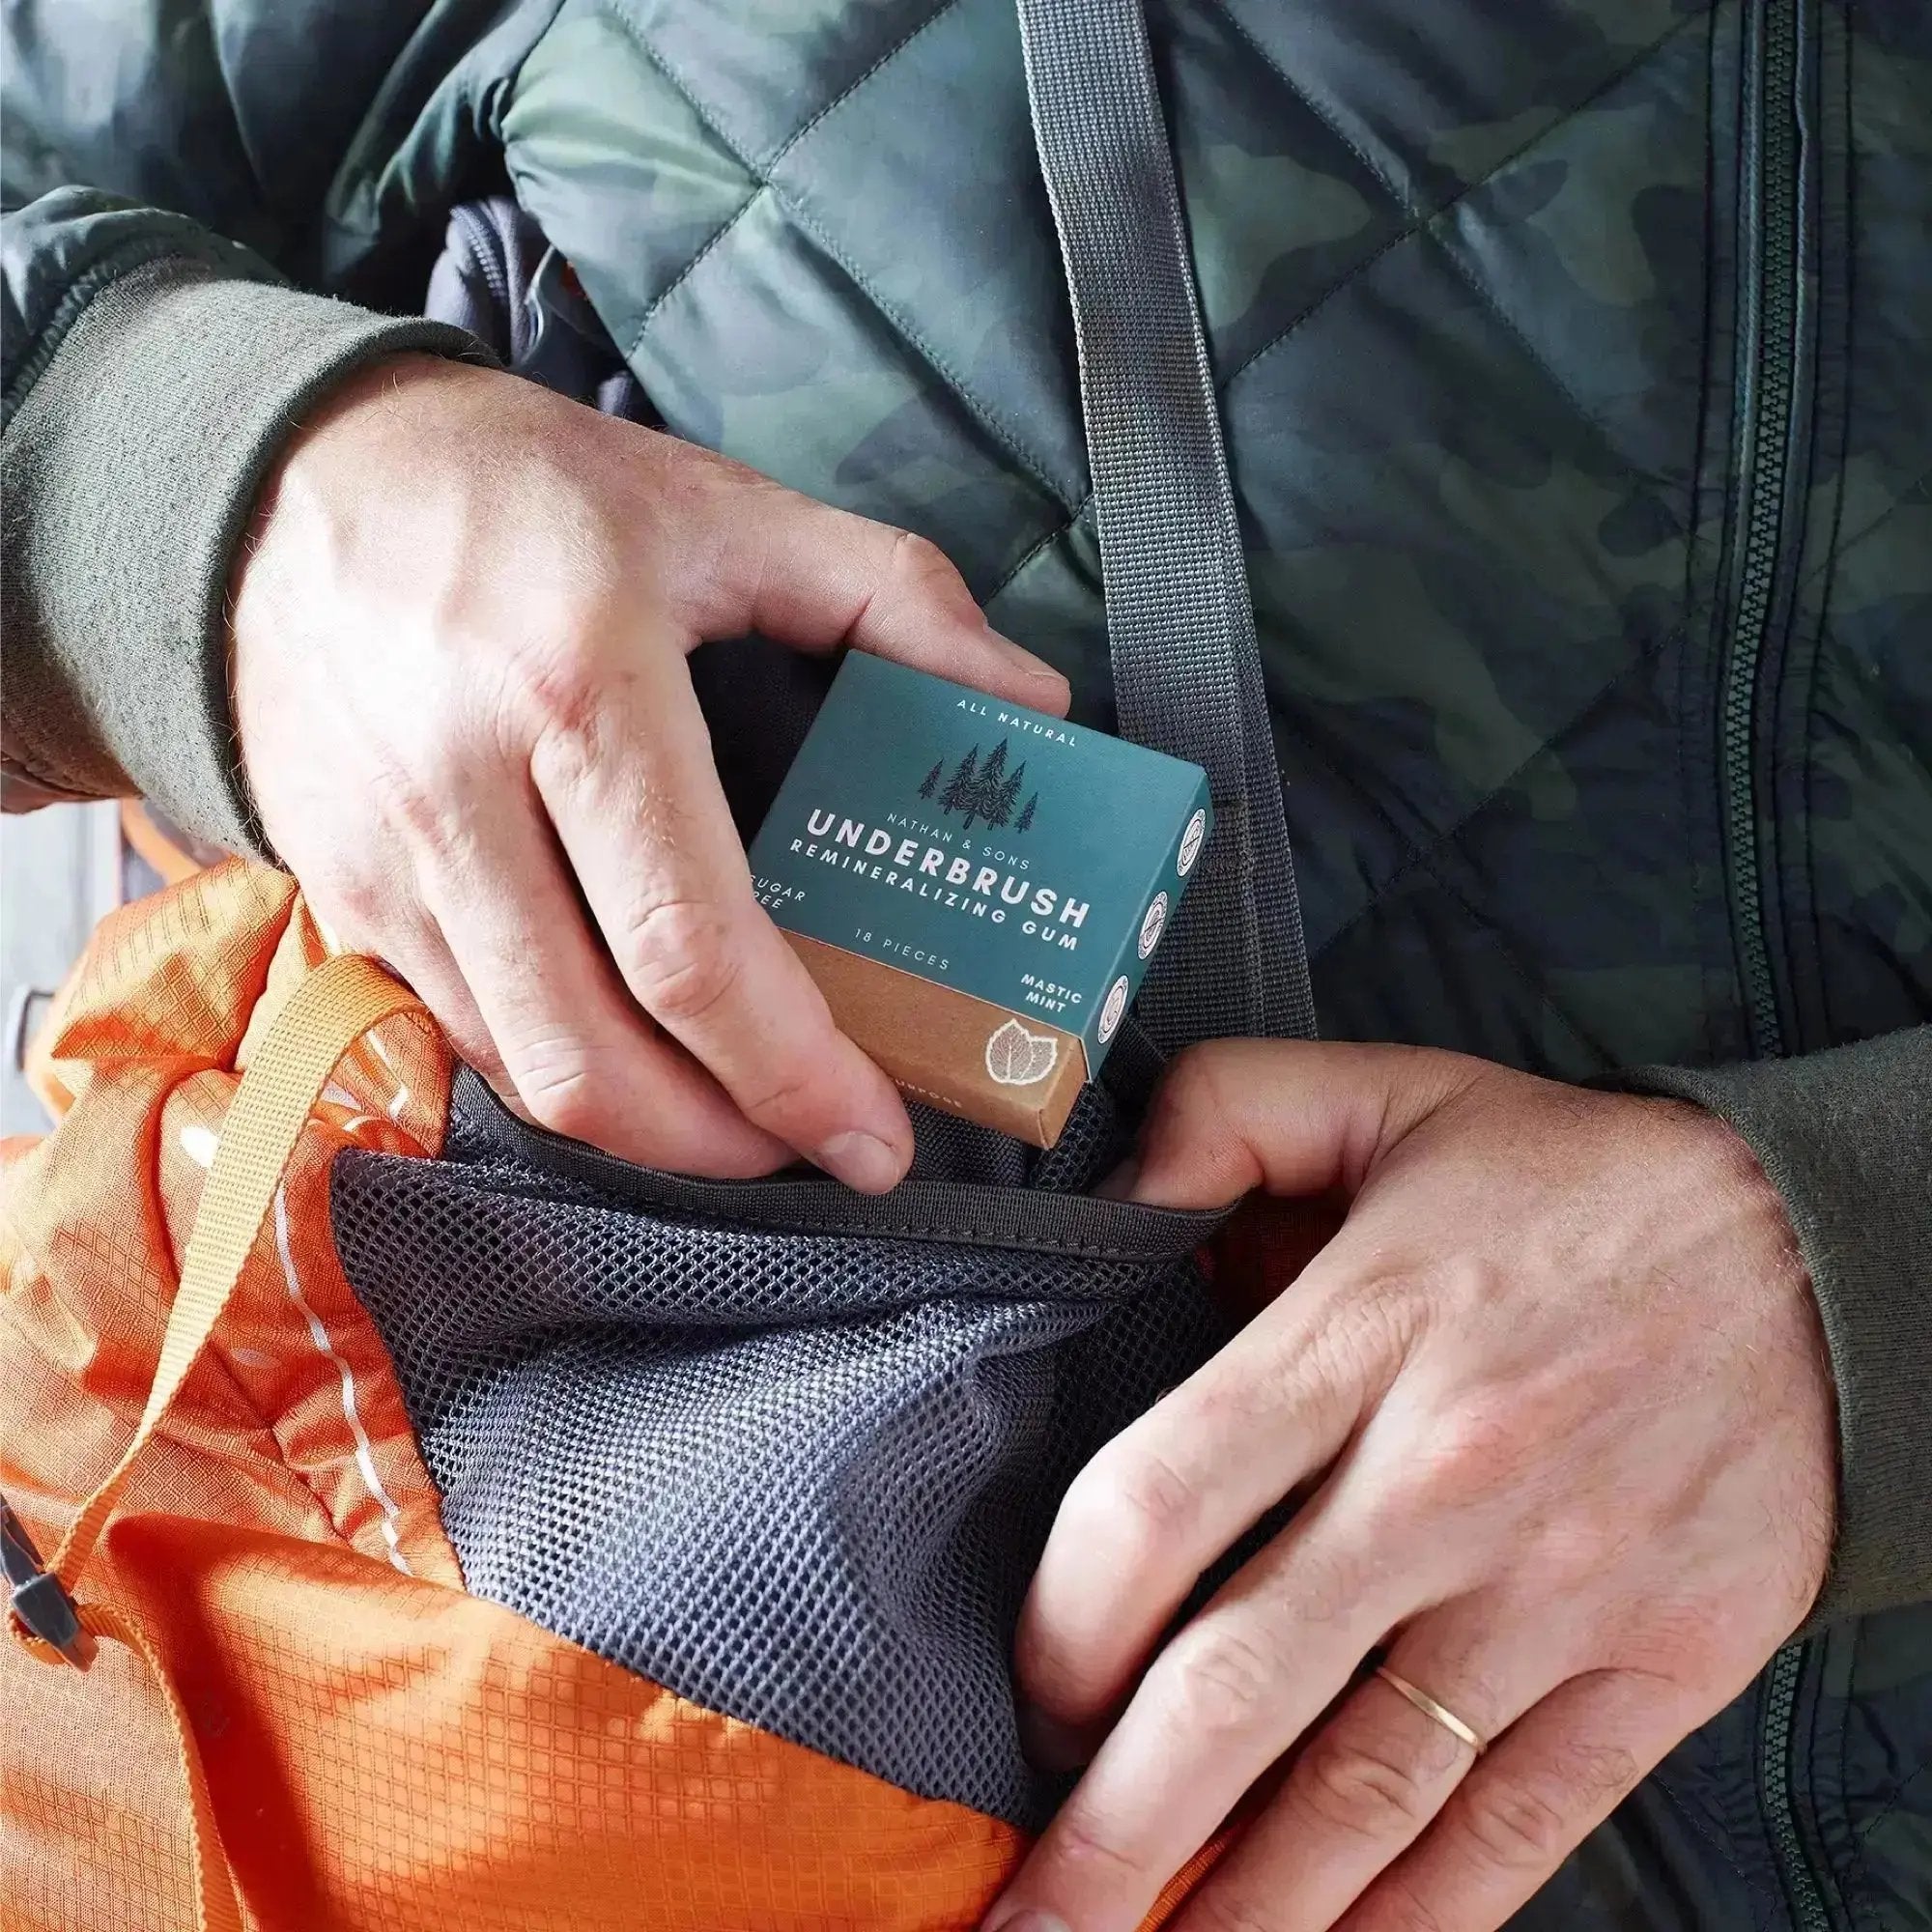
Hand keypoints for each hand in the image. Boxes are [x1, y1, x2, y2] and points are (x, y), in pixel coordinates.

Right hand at [232, 355, 1067, 1186]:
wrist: (287, 481)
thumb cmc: (522, 491)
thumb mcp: (721, 506)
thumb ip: (893, 596)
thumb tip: (1032, 705)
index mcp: (581, 691)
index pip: (690, 946)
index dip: (792, 1071)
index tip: (873, 1135)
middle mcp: (461, 796)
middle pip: (593, 1055)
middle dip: (723, 1144)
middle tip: (818, 1148)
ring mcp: (382, 861)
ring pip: (518, 1070)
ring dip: (644, 1132)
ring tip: (740, 1116)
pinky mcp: (337, 894)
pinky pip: (458, 1034)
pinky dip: (558, 1075)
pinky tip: (632, 1057)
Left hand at [988, 1042, 1834, 1931]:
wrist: (1821, 1248)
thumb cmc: (1575, 1181)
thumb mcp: (1388, 1090)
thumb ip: (1224, 1111)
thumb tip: (1111, 1199)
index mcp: (1363, 1334)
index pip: (1159, 1505)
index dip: (1064, 1620)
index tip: (1030, 1687)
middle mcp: (1445, 1480)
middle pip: (1239, 1688)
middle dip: (1115, 1824)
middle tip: (1028, 1911)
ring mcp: (1557, 1591)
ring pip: (1368, 1791)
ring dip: (1244, 1908)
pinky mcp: (1657, 1666)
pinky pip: (1521, 1826)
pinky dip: (1419, 1919)